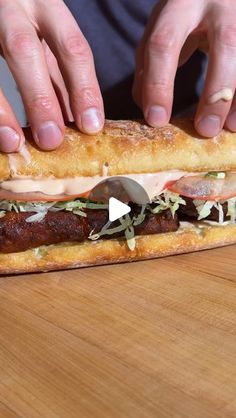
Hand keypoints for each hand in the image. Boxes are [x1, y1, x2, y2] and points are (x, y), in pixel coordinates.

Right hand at [0, 0, 103, 151]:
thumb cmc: (24, 23)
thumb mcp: (46, 40)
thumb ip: (58, 74)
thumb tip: (75, 120)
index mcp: (46, 7)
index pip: (72, 47)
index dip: (84, 89)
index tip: (91, 126)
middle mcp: (15, 6)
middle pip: (27, 51)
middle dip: (41, 99)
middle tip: (51, 140)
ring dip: (4, 109)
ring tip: (14, 142)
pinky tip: (2, 131)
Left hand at [133, 0, 235, 136]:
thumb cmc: (184, 14)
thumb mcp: (161, 30)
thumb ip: (150, 65)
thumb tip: (147, 107)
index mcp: (180, 5)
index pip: (165, 44)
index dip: (159, 84)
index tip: (156, 120)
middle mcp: (217, 3)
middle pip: (225, 45)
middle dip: (214, 94)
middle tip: (205, 131)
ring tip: (229, 128)